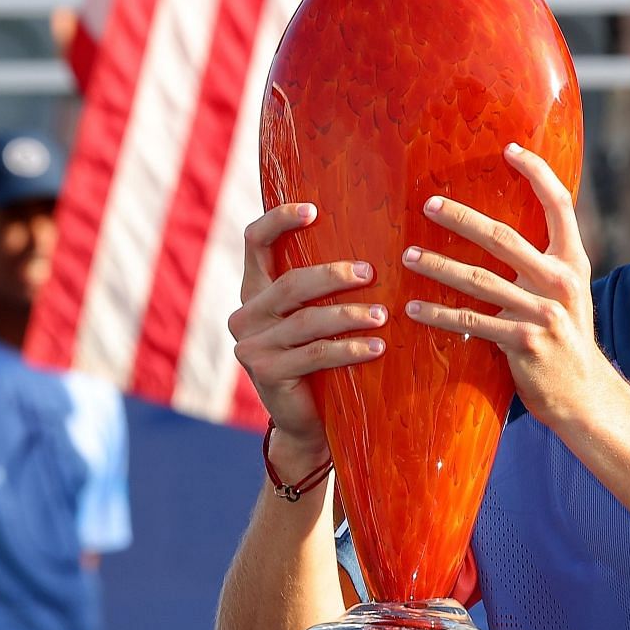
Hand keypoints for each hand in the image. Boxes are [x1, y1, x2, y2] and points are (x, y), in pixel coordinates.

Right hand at [228, 203, 390, 470]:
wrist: (305, 420)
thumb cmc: (321, 359)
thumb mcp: (315, 317)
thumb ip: (323, 288)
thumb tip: (375, 244)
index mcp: (255, 289)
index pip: (255, 242)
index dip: (278, 220)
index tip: (313, 209)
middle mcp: (246, 314)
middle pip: (289, 283)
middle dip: (333, 276)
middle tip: (371, 273)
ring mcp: (251, 345)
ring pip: (306, 321)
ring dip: (349, 316)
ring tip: (384, 315)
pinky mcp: (266, 373)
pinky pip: (315, 354)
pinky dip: (349, 349)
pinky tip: (377, 347)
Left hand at [398, 144, 606, 427]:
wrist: (585, 394)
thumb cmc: (567, 339)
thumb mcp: (567, 294)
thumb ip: (544, 263)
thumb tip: (506, 232)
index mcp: (573, 261)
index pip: (559, 204)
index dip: (537, 173)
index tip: (509, 148)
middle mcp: (560, 281)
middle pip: (504, 237)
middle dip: (462, 218)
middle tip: (429, 204)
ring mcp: (543, 312)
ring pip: (480, 280)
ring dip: (438, 266)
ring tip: (408, 256)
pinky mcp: (524, 342)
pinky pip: (472, 322)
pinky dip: (439, 315)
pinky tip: (414, 309)